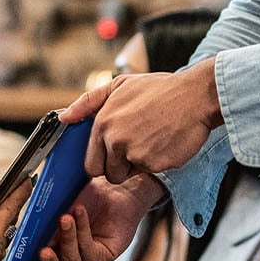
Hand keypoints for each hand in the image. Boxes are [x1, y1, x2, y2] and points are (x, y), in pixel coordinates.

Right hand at [19, 174, 165, 260]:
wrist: (112, 188)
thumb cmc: (86, 197)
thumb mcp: (60, 210)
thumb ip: (46, 224)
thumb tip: (27, 232)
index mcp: (55, 251)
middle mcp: (70, 259)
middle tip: (44, 249)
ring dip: (67, 240)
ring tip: (65, 218)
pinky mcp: (105, 257)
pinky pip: (90, 251)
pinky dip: (82, 232)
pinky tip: (79, 213)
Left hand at [64, 56, 222, 184]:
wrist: (196, 96)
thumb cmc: (160, 90)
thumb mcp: (121, 85)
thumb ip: (89, 102)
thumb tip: (63, 116)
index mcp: (103, 122)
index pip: (90, 161)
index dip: (103, 160)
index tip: (115, 153)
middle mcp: (114, 139)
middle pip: (106, 173)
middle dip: (118, 168)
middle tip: (136, 149)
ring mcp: (133, 153)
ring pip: (128, 175)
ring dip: (138, 165)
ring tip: (152, 141)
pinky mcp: (154, 163)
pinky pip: (149, 172)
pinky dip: (157, 163)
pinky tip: (165, 143)